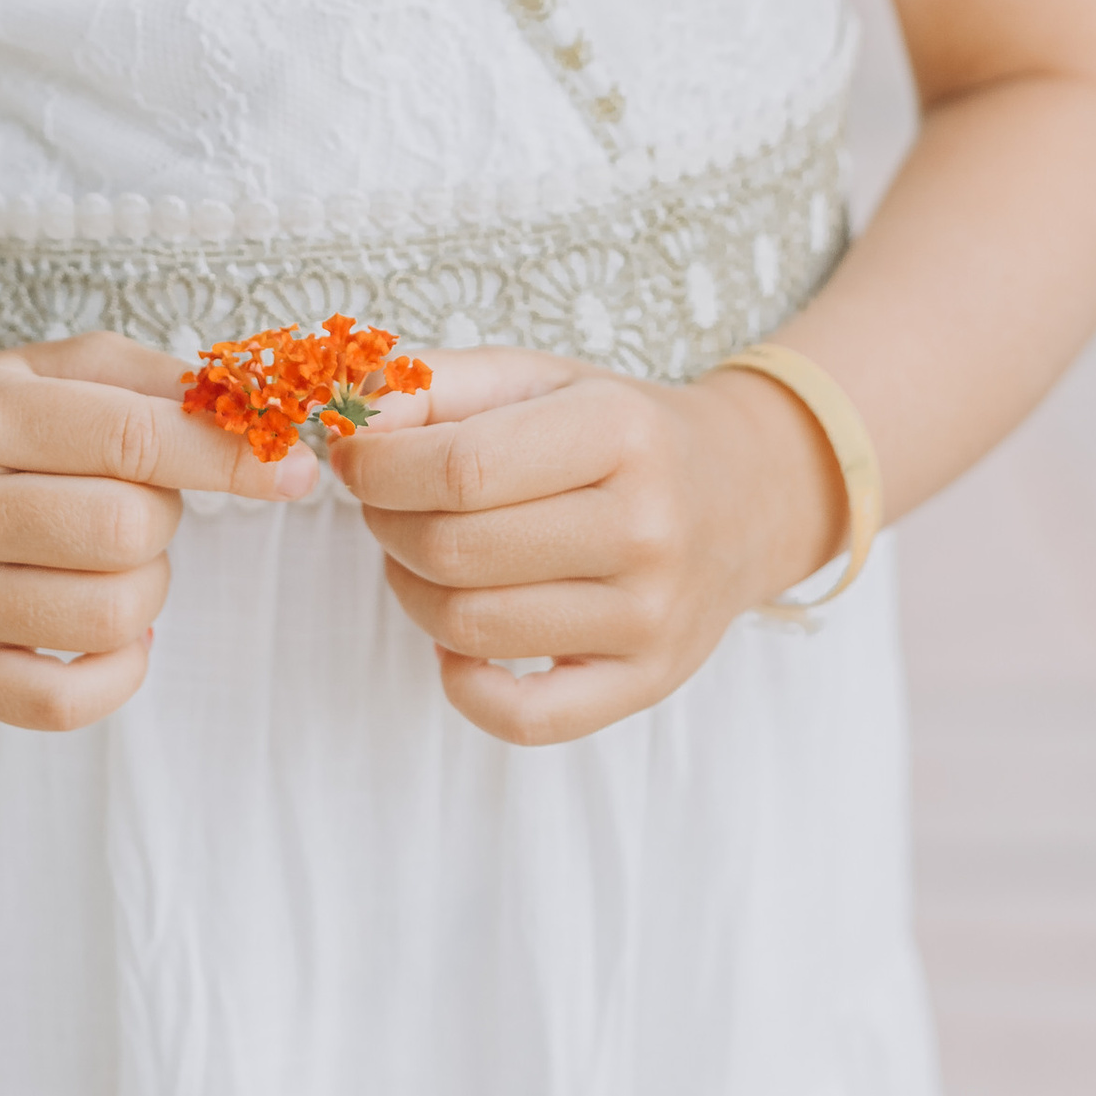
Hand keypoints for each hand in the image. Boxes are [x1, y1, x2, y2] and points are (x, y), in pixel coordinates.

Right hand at [0, 333, 314, 730]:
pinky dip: (121, 669)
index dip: (228, 456)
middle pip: (127, 532)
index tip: (295, 469)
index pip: (132, 438)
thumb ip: (155, 382)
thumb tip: (259, 418)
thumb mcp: (56, 369)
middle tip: (134, 504)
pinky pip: (69, 702)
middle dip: (163, 518)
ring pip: (112, 617)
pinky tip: (111, 631)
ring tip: (107, 559)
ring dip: (146, 588)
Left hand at [331, 346, 841, 745]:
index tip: (354, 458)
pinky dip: (462, 684)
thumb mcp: (537, 378)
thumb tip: (352, 416)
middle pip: (454, 549)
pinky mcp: (646, 682)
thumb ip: (435, 383)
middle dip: (386, 523)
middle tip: (384, 503)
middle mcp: (645, 527)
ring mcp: (651, 617)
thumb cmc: (619, 429)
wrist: (743, 494)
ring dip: (410, 590)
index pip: (460, 467)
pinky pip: (523, 718)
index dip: (378, 467)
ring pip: (469, 628)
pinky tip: (455, 639)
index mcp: (619, 432)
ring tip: (422, 553)